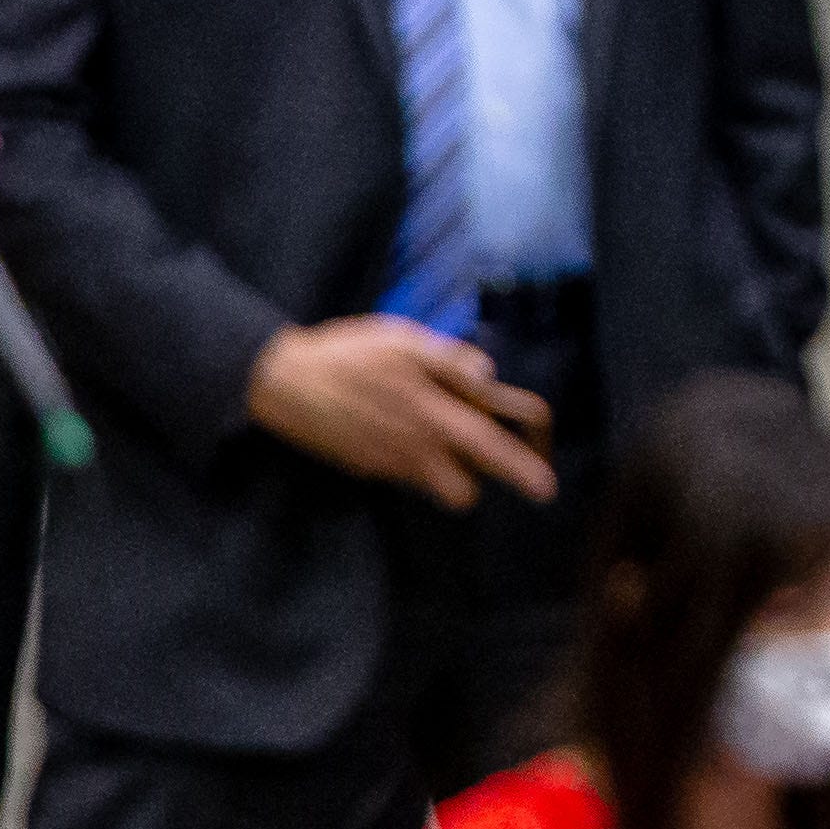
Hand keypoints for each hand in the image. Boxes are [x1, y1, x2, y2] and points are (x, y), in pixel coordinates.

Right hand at [246, 318, 558, 510]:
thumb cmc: (349, 353)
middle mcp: (414, 448)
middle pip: (466, 487)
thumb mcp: (404, 340)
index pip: (492, 447)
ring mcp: (387, 465)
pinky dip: (420, 461)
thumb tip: (489, 376)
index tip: (545, 487)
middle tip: (514, 470)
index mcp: (433, 414)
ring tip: (452, 436)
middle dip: (491, 484)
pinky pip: (408, 475)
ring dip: (454, 473)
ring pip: (437, 487)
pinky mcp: (366, 468)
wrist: (284, 382)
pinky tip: (407, 429)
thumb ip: (450, 361)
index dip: (523, 467)